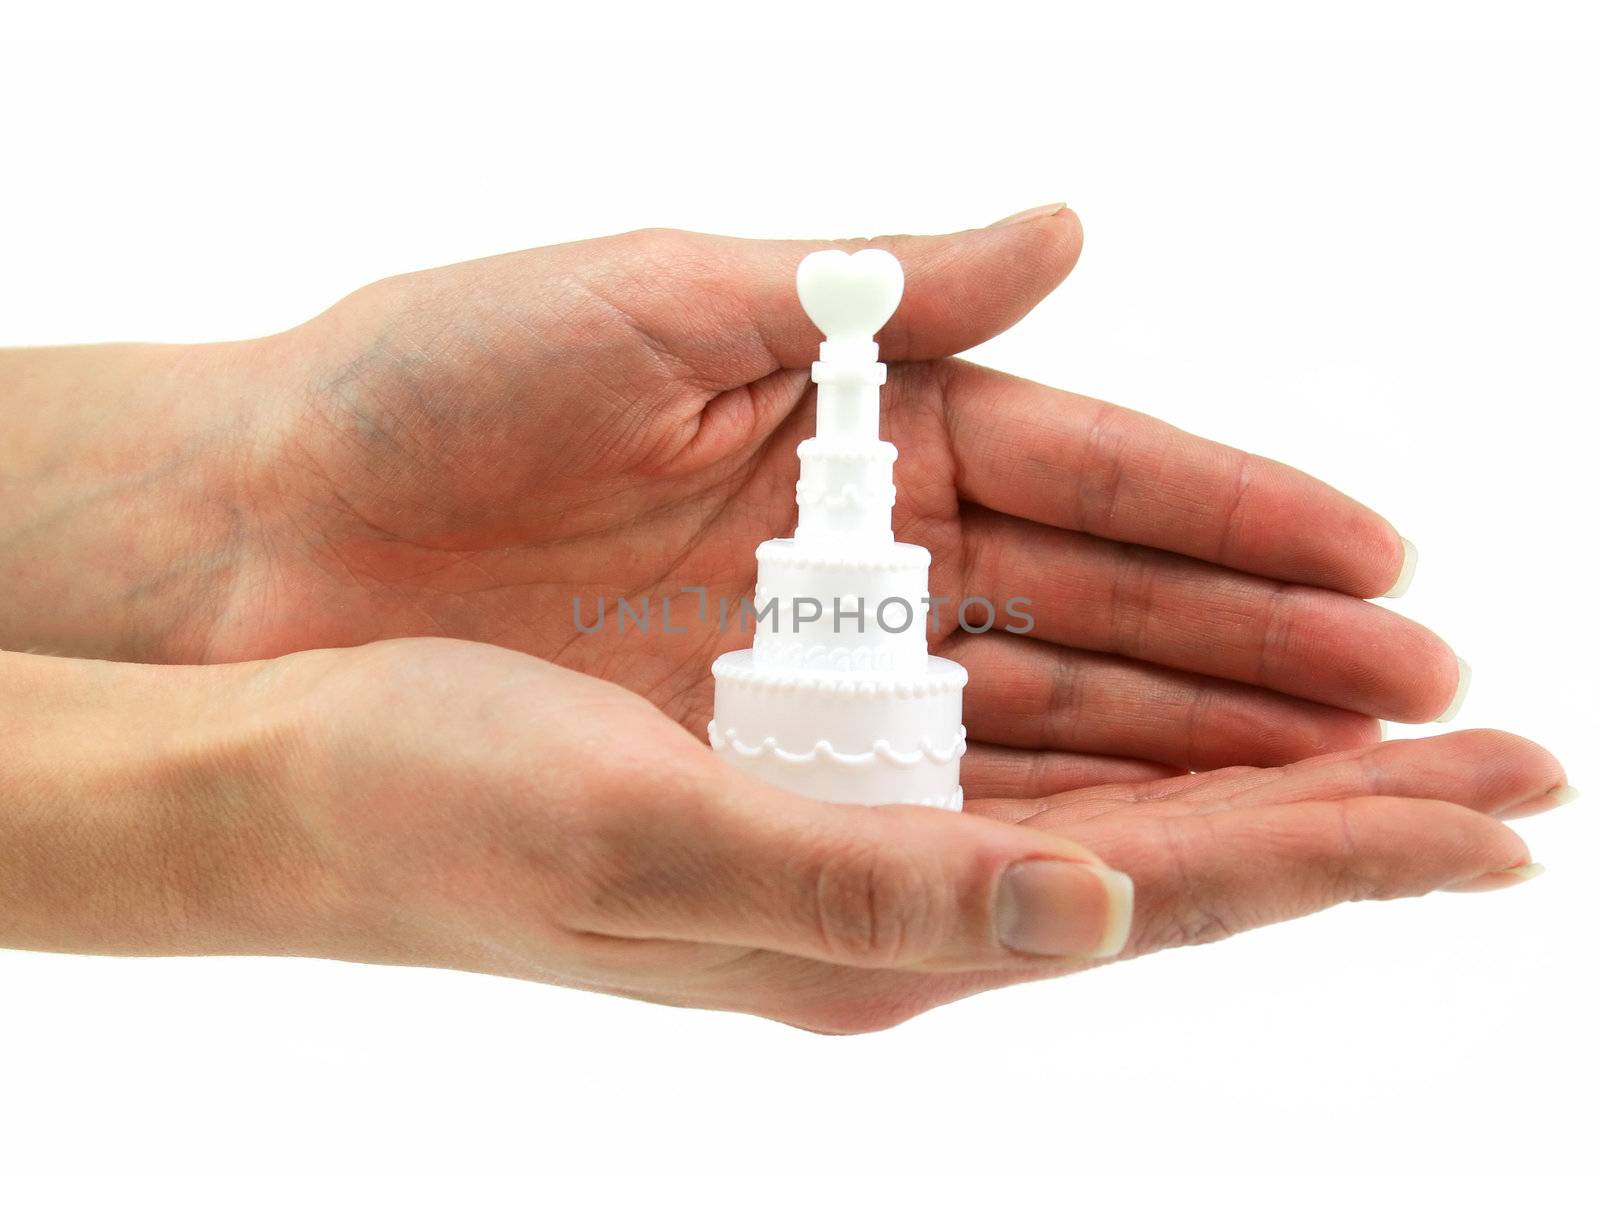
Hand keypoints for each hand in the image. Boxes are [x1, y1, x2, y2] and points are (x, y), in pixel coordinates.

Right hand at [7, 637, 1539, 1032]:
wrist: (301, 781)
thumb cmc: (439, 809)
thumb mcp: (650, 844)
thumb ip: (877, 890)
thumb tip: (1100, 903)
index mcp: (866, 928)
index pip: (1159, 886)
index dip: (1337, 844)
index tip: (1498, 812)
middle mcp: (884, 889)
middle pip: (1171, 847)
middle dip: (1350, 809)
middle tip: (1519, 774)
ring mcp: (849, 827)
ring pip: (1111, 791)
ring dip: (1261, 766)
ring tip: (1406, 741)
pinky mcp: (804, 763)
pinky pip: (1015, 744)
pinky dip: (1134, 727)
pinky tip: (1193, 718)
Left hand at [154, 211, 1460, 790]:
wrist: (264, 524)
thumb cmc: (434, 381)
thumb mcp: (660, 295)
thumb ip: (874, 286)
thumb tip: (1074, 228)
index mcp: (862, 422)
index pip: (1098, 478)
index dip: (1243, 525)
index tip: (1386, 570)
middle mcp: (869, 561)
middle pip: (1116, 625)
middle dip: (1283, 671)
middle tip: (1454, 719)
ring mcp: (822, 675)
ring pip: (1059, 730)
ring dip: (1217, 764)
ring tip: (1385, 799)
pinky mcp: (755, 770)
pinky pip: (943, 803)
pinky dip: (1069, 828)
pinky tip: (1193, 855)